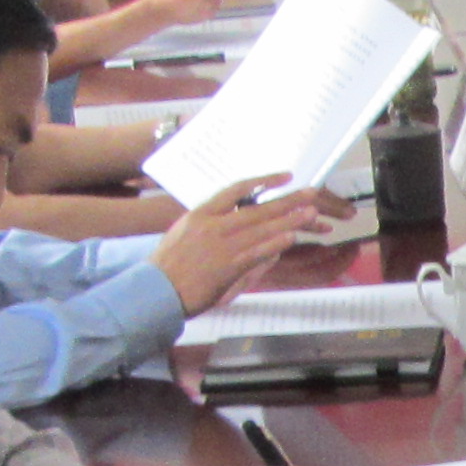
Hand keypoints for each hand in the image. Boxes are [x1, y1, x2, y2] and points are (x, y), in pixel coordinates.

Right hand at [152, 177, 336, 314]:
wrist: (155, 290)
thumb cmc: (168, 265)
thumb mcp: (185, 232)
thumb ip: (210, 223)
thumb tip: (235, 217)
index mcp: (201, 213)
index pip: (236, 189)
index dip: (263, 181)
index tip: (284, 176)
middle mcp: (213, 225)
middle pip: (257, 208)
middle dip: (287, 200)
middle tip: (310, 192)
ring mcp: (221, 246)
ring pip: (261, 229)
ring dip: (289, 220)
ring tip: (310, 213)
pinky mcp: (227, 267)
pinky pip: (256, 252)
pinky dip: (275, 243)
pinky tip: (291, 237)